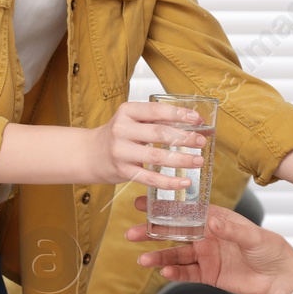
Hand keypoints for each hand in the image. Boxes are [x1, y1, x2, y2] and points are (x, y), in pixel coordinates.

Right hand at [89, 101, 207, 189]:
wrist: (90, 154)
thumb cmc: (120, 136)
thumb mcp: (134, 121)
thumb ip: (159, 121)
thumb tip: (197, 123)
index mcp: (127, 111)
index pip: (156, 110)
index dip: (179, 114)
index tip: (197, 119)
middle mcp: (122, 129)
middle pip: (159, 133)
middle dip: (184, 138)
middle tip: (202, 141)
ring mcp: (121, 151)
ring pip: (156, 157)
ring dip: (181, 160)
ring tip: (198, 161)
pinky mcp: (122, 171)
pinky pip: (150, 178)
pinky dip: (169, 182)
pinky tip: (184, 182)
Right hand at [127, 199, 292, 293]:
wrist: (280, 279)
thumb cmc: (270, 250)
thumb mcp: (253, 237)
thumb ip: (232, 230)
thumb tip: (212, 221)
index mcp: (217, 219)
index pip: (187, 210)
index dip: (166, 206)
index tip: (145, 202)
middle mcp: (207, 235)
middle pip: (175, 232)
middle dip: (153, 232)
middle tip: (132, 233)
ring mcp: (206, 255)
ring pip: (176, 255)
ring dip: (159, 256)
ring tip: (142, 259)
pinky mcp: (208, 274)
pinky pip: (187, 273)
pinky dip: (174, 273)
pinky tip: (164, 272)